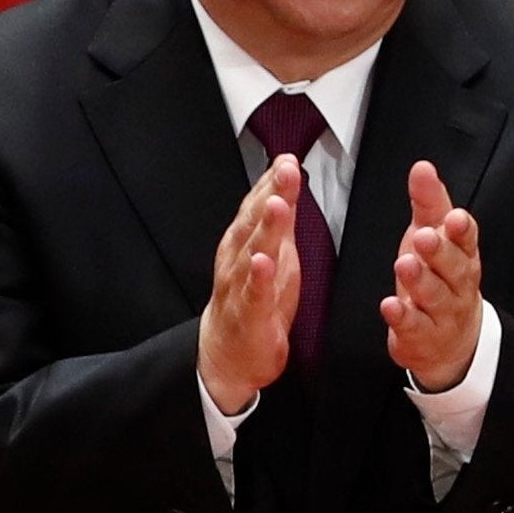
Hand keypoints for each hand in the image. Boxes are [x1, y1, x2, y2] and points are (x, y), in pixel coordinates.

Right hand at [198, 155, 303, 410]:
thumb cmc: (253, 299)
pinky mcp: (249, 315)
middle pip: (253, 223)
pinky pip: (253, 295)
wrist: (227, 354)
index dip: (271, 182)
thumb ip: (279, 218)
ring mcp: (241, 287)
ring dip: (263, 228)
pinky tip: (263, 261)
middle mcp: (237, 260)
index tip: (287, 158)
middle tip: (285, 169)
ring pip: (251, 253)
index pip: (257, 206)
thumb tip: (287, 178)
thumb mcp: (274, 254)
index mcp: (244, 243)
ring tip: (276, 203)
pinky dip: (257, 278)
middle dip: (270, 194)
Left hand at [379, 160, 481, 391]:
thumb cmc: (439, 277)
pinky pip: (415, 328)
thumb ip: (428, 203)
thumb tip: (422, 166)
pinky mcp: (422, 338)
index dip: (461, 230)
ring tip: (405, 264)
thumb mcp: (433, 236)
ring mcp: (442, 314)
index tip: (454, 217)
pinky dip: (402, 317)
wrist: (451, 341)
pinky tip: (389, 306)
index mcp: (462, 256)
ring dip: (421, 281)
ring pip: (435, 297)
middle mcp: (458, 285)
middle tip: (424, 236)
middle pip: (454, 268)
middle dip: (440, 252)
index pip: (467, 240)